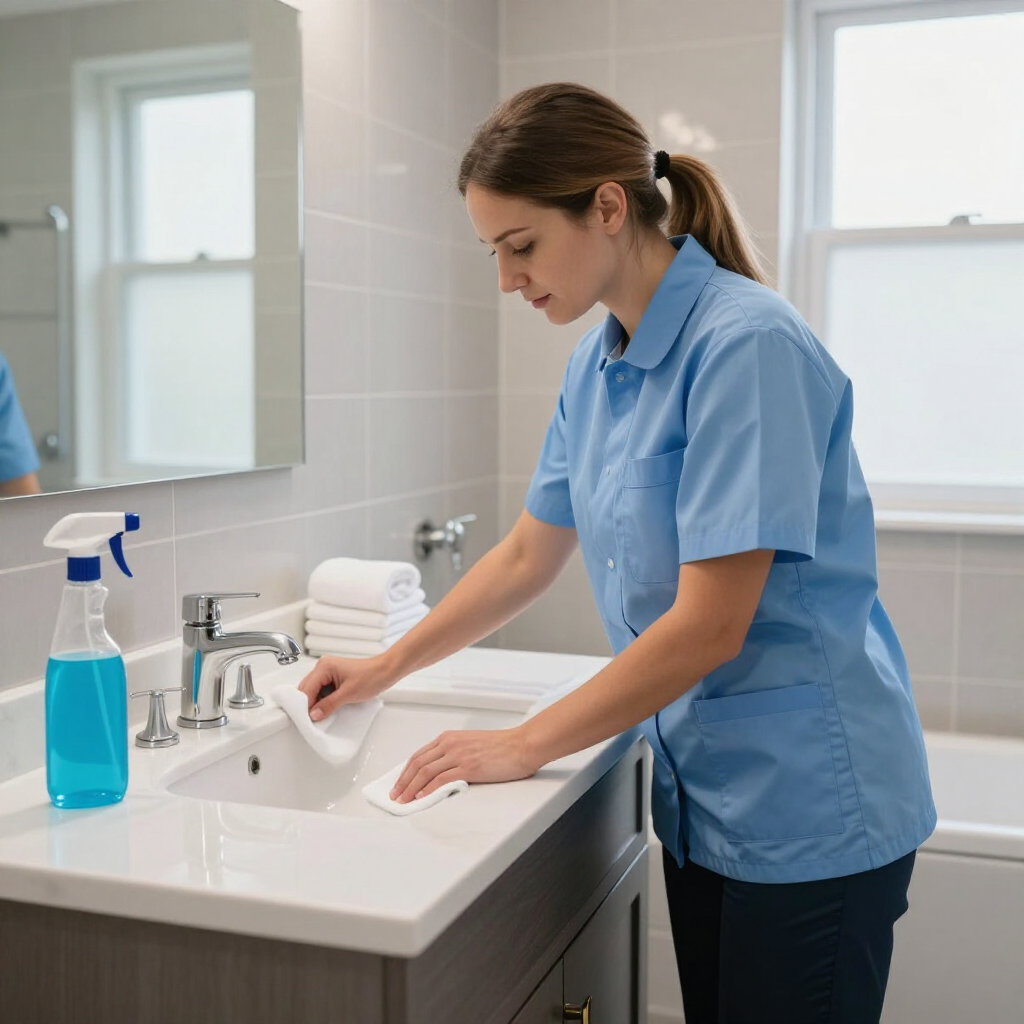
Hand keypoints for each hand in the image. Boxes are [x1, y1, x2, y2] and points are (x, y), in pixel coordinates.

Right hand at [297, 654, 396, 719]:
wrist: (386, 671)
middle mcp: (323, 667)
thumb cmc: (372, 676)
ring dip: (315, 703)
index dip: (304, 705)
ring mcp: (328, 672)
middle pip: (307, 689)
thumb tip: (314, 715)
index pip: (306, 689)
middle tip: (309, 721)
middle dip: (308, 705)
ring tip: (319, 716)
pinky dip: (322, 700)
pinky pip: (322, 691)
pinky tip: (325, 710)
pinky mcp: (333, 678)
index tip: (304, 720)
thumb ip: (329, 705)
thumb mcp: (348, 694)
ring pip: (313, 691)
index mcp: (324, 666)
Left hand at [388, 726, 540, 802]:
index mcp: (450, 738)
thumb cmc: (502, 746)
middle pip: (417, 763)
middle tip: (395, 795)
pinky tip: (421, 797)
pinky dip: (428, 789)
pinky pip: (441, 779)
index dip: (405, 771)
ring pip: (425, 772)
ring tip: (404, 801)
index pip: (419, 755)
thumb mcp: (471, 744)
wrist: (521, 745)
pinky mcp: (468, 768)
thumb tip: (440, 774)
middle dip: (403, 781)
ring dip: (411, 788)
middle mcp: (450, 744)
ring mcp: (458, 755)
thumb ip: (455, 754)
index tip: (399, 783)